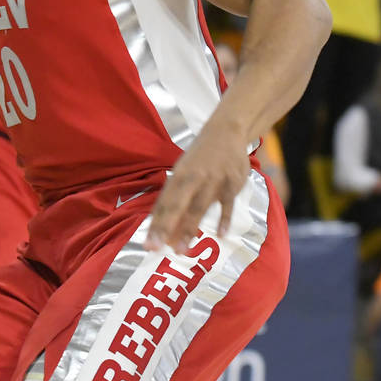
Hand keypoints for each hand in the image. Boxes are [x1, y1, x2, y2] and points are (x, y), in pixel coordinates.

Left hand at [145, 122, 250, 252]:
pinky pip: (227, 203)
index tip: (148, 244)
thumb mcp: (185, 171)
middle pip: (177, 204)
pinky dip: (224, 218)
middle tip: (158, 248)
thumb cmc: (201, 157)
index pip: (164, 203)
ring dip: (189, 227)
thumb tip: (165, 225)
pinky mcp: (232, 182)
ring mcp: (213, 180)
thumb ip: (177, 197)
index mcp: (179, 175)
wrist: (226, 131)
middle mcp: (192, 178)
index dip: (156, 224)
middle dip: (166, 226)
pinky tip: (220, 234)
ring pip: (199, 206)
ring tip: (181, 249)